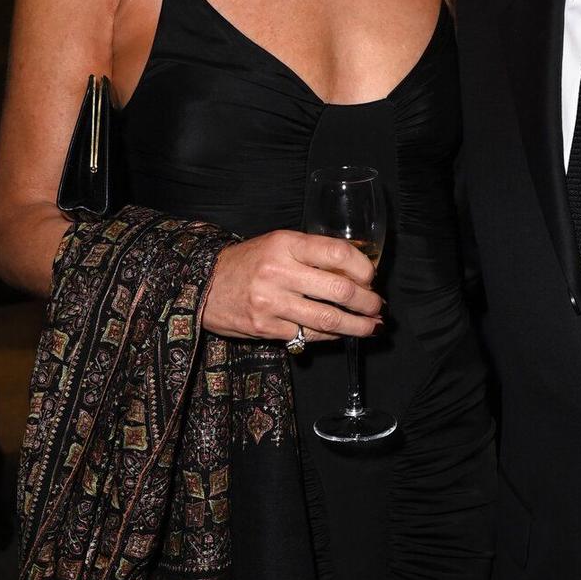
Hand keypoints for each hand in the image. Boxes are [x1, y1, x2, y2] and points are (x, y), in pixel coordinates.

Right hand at [202, 230, 382, 343]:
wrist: (202, 284)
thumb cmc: (248, 262)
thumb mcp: (278, 245)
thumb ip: (312, 254)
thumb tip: (357, 272)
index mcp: (285, 243)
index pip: (338, 252)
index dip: (364, 267)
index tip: (372, 277)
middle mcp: (278, 271)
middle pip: (340, 289)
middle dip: (367, 302)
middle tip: (378, 306)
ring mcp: (271, 302)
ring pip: (328, 318)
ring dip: (357, 326)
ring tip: (371, 326)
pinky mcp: (265, 327)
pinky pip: (309, 335)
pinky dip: (331, 336)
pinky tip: (341, 333)